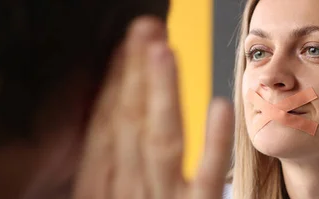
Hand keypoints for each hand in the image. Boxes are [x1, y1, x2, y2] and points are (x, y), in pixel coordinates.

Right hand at [73, 17, 233, 198]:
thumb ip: (108, 171)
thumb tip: (110, 123)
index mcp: (99, 188)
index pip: (106, 127)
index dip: (116, 82)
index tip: (124, 47)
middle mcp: (126, 193)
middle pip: (129, 123)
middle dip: (135, 72)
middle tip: (145, 29)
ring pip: (162, 141)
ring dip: (162, 92)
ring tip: (163, 50)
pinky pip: (206, 178)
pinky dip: (214, 142)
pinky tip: (220, 106)